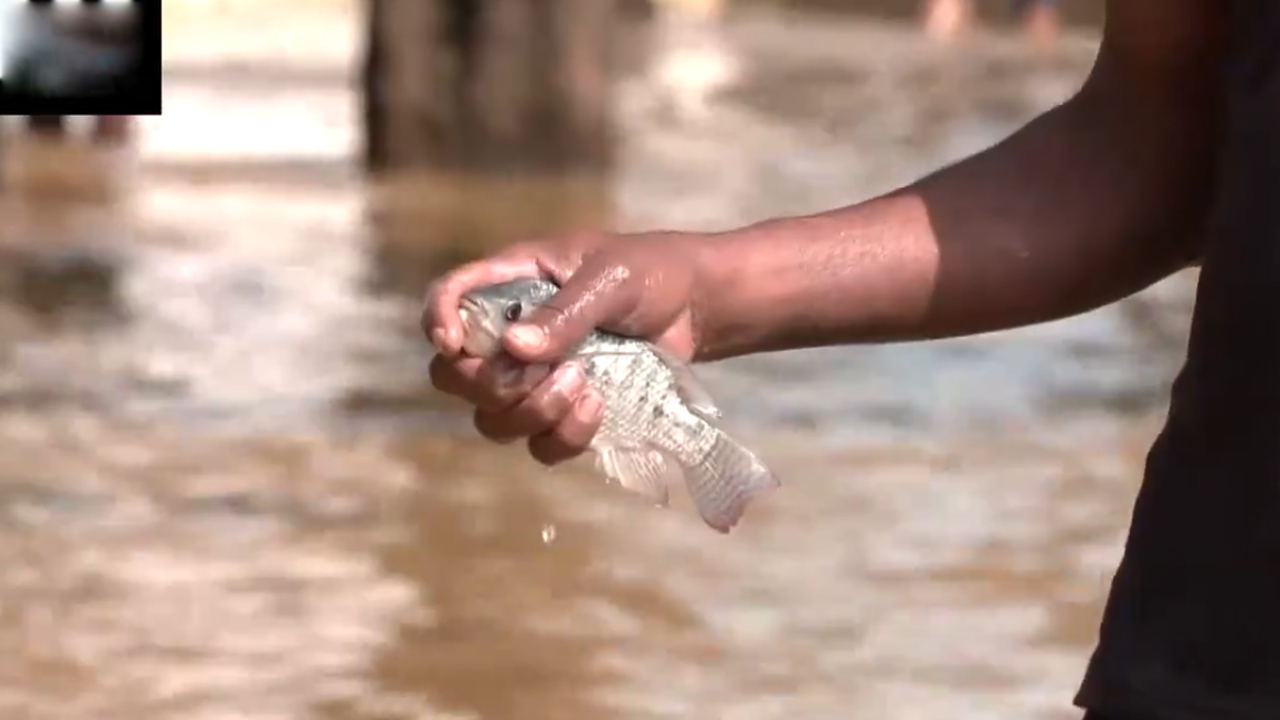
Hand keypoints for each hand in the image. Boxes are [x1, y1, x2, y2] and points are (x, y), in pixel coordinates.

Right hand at [424, 232, 704, 464]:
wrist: (696, 306)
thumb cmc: (650, 273)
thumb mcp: (610, 278)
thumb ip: (565, 311)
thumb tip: (514, 348)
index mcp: (511, 284)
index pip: (448, 298)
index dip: (436, 320)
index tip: (453, 342)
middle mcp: (510, 334)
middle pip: (453, 376)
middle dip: (489, 384)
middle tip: (541, 370)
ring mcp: (535, 379)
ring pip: (492, 420)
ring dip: (531, 412)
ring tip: (583, 383)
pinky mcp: (565, 413)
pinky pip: (540, 446)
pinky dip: (564, 436)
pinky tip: (598, 407)